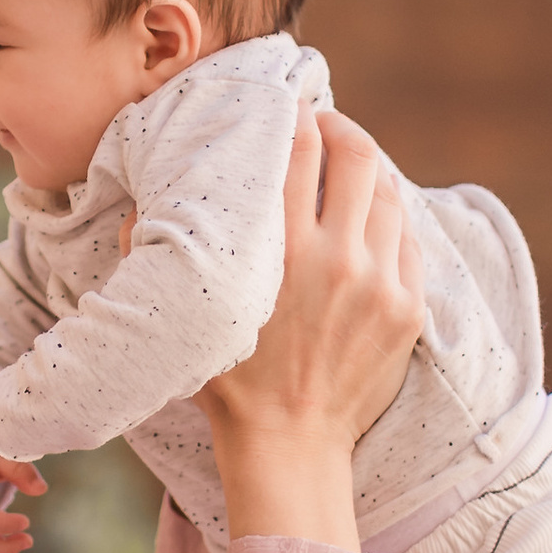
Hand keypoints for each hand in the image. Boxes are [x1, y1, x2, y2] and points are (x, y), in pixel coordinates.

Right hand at [199, 110, 423, 548]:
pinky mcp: (407, 308)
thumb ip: (156, 252)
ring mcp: (381, 283)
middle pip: (357, 156)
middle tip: (326, 126)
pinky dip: (391, 217)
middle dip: (342, 129)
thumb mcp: (187, 314)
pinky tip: (373, 216)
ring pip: (389, 194)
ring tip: (352, 166)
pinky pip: (409, 240)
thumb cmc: (229, 382)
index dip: (296, 117)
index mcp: (282, 251)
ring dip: (371, 170)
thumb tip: (143, 204)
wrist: (290, 444)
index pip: (300, 150)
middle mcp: (338, 258)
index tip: (290, 108)